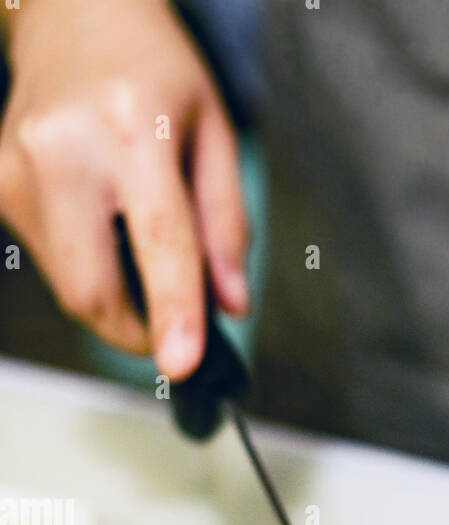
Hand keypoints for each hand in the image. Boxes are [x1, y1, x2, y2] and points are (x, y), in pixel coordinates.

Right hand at [0, 0, 247, 377]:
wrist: (73, 10)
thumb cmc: (154, 68)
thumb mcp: (216, 133)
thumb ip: (227, 225)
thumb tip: (228, 305)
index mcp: (131, 128)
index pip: (158, 240)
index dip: (172, 311)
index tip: (181, 365)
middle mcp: (62, 149)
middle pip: (93, 291)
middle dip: (137, 329)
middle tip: (173, 324)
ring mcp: (15, 167)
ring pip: (70, 286)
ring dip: (113, 292)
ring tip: (132, 233)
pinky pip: (50, 261)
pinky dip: (86, 264)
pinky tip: (99, 215)